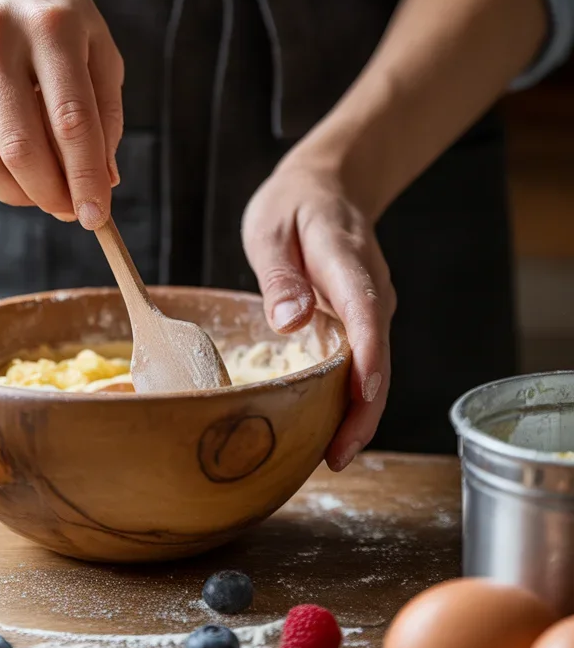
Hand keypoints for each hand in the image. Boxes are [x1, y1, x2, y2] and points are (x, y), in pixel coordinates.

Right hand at [0, 0, 122, 228]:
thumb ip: (106, 116)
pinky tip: (14, 172)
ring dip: (19, 194)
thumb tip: (103, 182)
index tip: (97, 217)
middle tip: (70, 210)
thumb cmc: (58, 19)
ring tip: (44, 193)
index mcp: (53, 25)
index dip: (84, 176)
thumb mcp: (99, 49)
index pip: (71, 120)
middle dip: (51, 194)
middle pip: (21, 146)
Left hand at [242, 153, 394, 470]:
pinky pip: (363, 364)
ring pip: (375, 367)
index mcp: (348, 262)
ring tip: (329, 458)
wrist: (327, 188)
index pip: (366, 314)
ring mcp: (372, 308)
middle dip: (364, 411)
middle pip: (378, 356)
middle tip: (335, 458)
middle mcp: (371, 291)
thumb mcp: (269, 229)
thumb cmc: (293, 207)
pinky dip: (351, 398)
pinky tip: (327, 429)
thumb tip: (290, 322)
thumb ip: (279, 274)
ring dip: (358, 414)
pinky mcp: (364, 322)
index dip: (367, 361)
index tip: (361, 400)